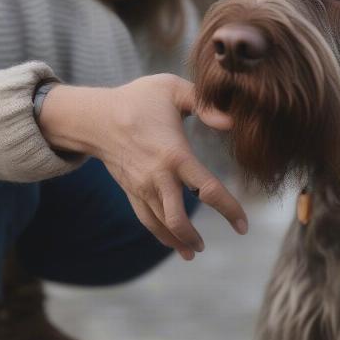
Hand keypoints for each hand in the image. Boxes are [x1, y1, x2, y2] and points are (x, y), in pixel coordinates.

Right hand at [39, 75, 246, 260]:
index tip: (243, 227)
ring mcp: (142, 187)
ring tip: (195, 251)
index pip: (207, 190)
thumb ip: (205, 105)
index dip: (229, 210)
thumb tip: (233, 122)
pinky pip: (147, 220)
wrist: (96, 116)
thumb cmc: (139, 99)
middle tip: (210, 246)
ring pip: (161, 225)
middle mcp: (158, 177)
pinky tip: (173, 243)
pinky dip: (161, 235)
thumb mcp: (173, 89)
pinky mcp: (131, 191)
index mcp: (175, 155)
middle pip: (178, 218)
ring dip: (178, 241)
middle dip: (194, 236)